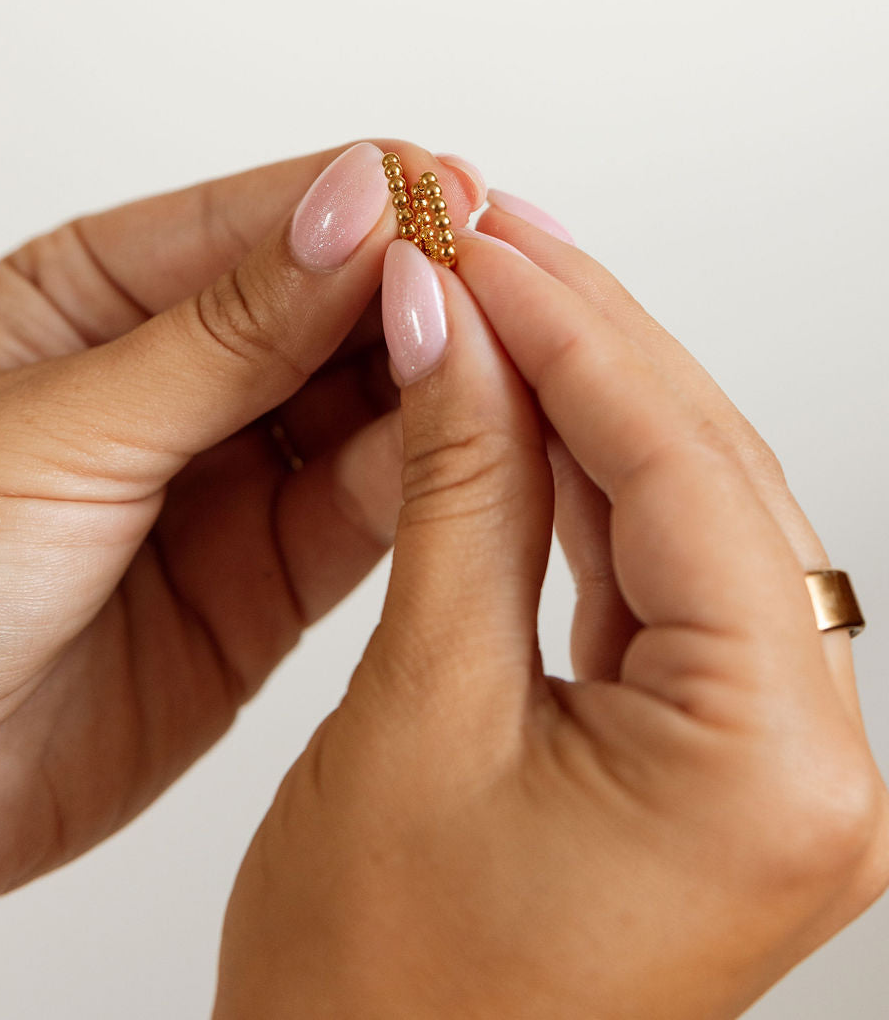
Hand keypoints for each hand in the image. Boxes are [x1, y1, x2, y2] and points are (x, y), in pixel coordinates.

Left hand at [0, 141, 482, 984]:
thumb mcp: (57, 429)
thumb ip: (223, 334)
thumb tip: (351, 209)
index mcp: (93, 294)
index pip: (256, 222)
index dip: (358, 206)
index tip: (451, 197)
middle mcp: (172, 375)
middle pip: (327, 305)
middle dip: (411, 290)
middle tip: (501, 281)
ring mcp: (226, 475)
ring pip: (364, 404)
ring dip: (434, 379)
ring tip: (505, 361)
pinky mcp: (268, 575)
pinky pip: (368, 509)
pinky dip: (426, 477)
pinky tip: (475, 448)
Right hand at [214, 201, 888, 1019]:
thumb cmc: (382, 1002)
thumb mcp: (415, 711)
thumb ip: (455, 492)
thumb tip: (446, 328)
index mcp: (770, 770)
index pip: (682, 471)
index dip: (568, 336)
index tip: (479, 245)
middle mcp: (806, 762)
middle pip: (707, 476)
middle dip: (585, 344)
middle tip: (483, 244)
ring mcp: (767, 758)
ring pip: (688, 512)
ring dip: (583, 402)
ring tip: (489, 299)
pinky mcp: (710, 752)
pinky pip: (659, 575)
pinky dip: (582, 485)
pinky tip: (516, 409)